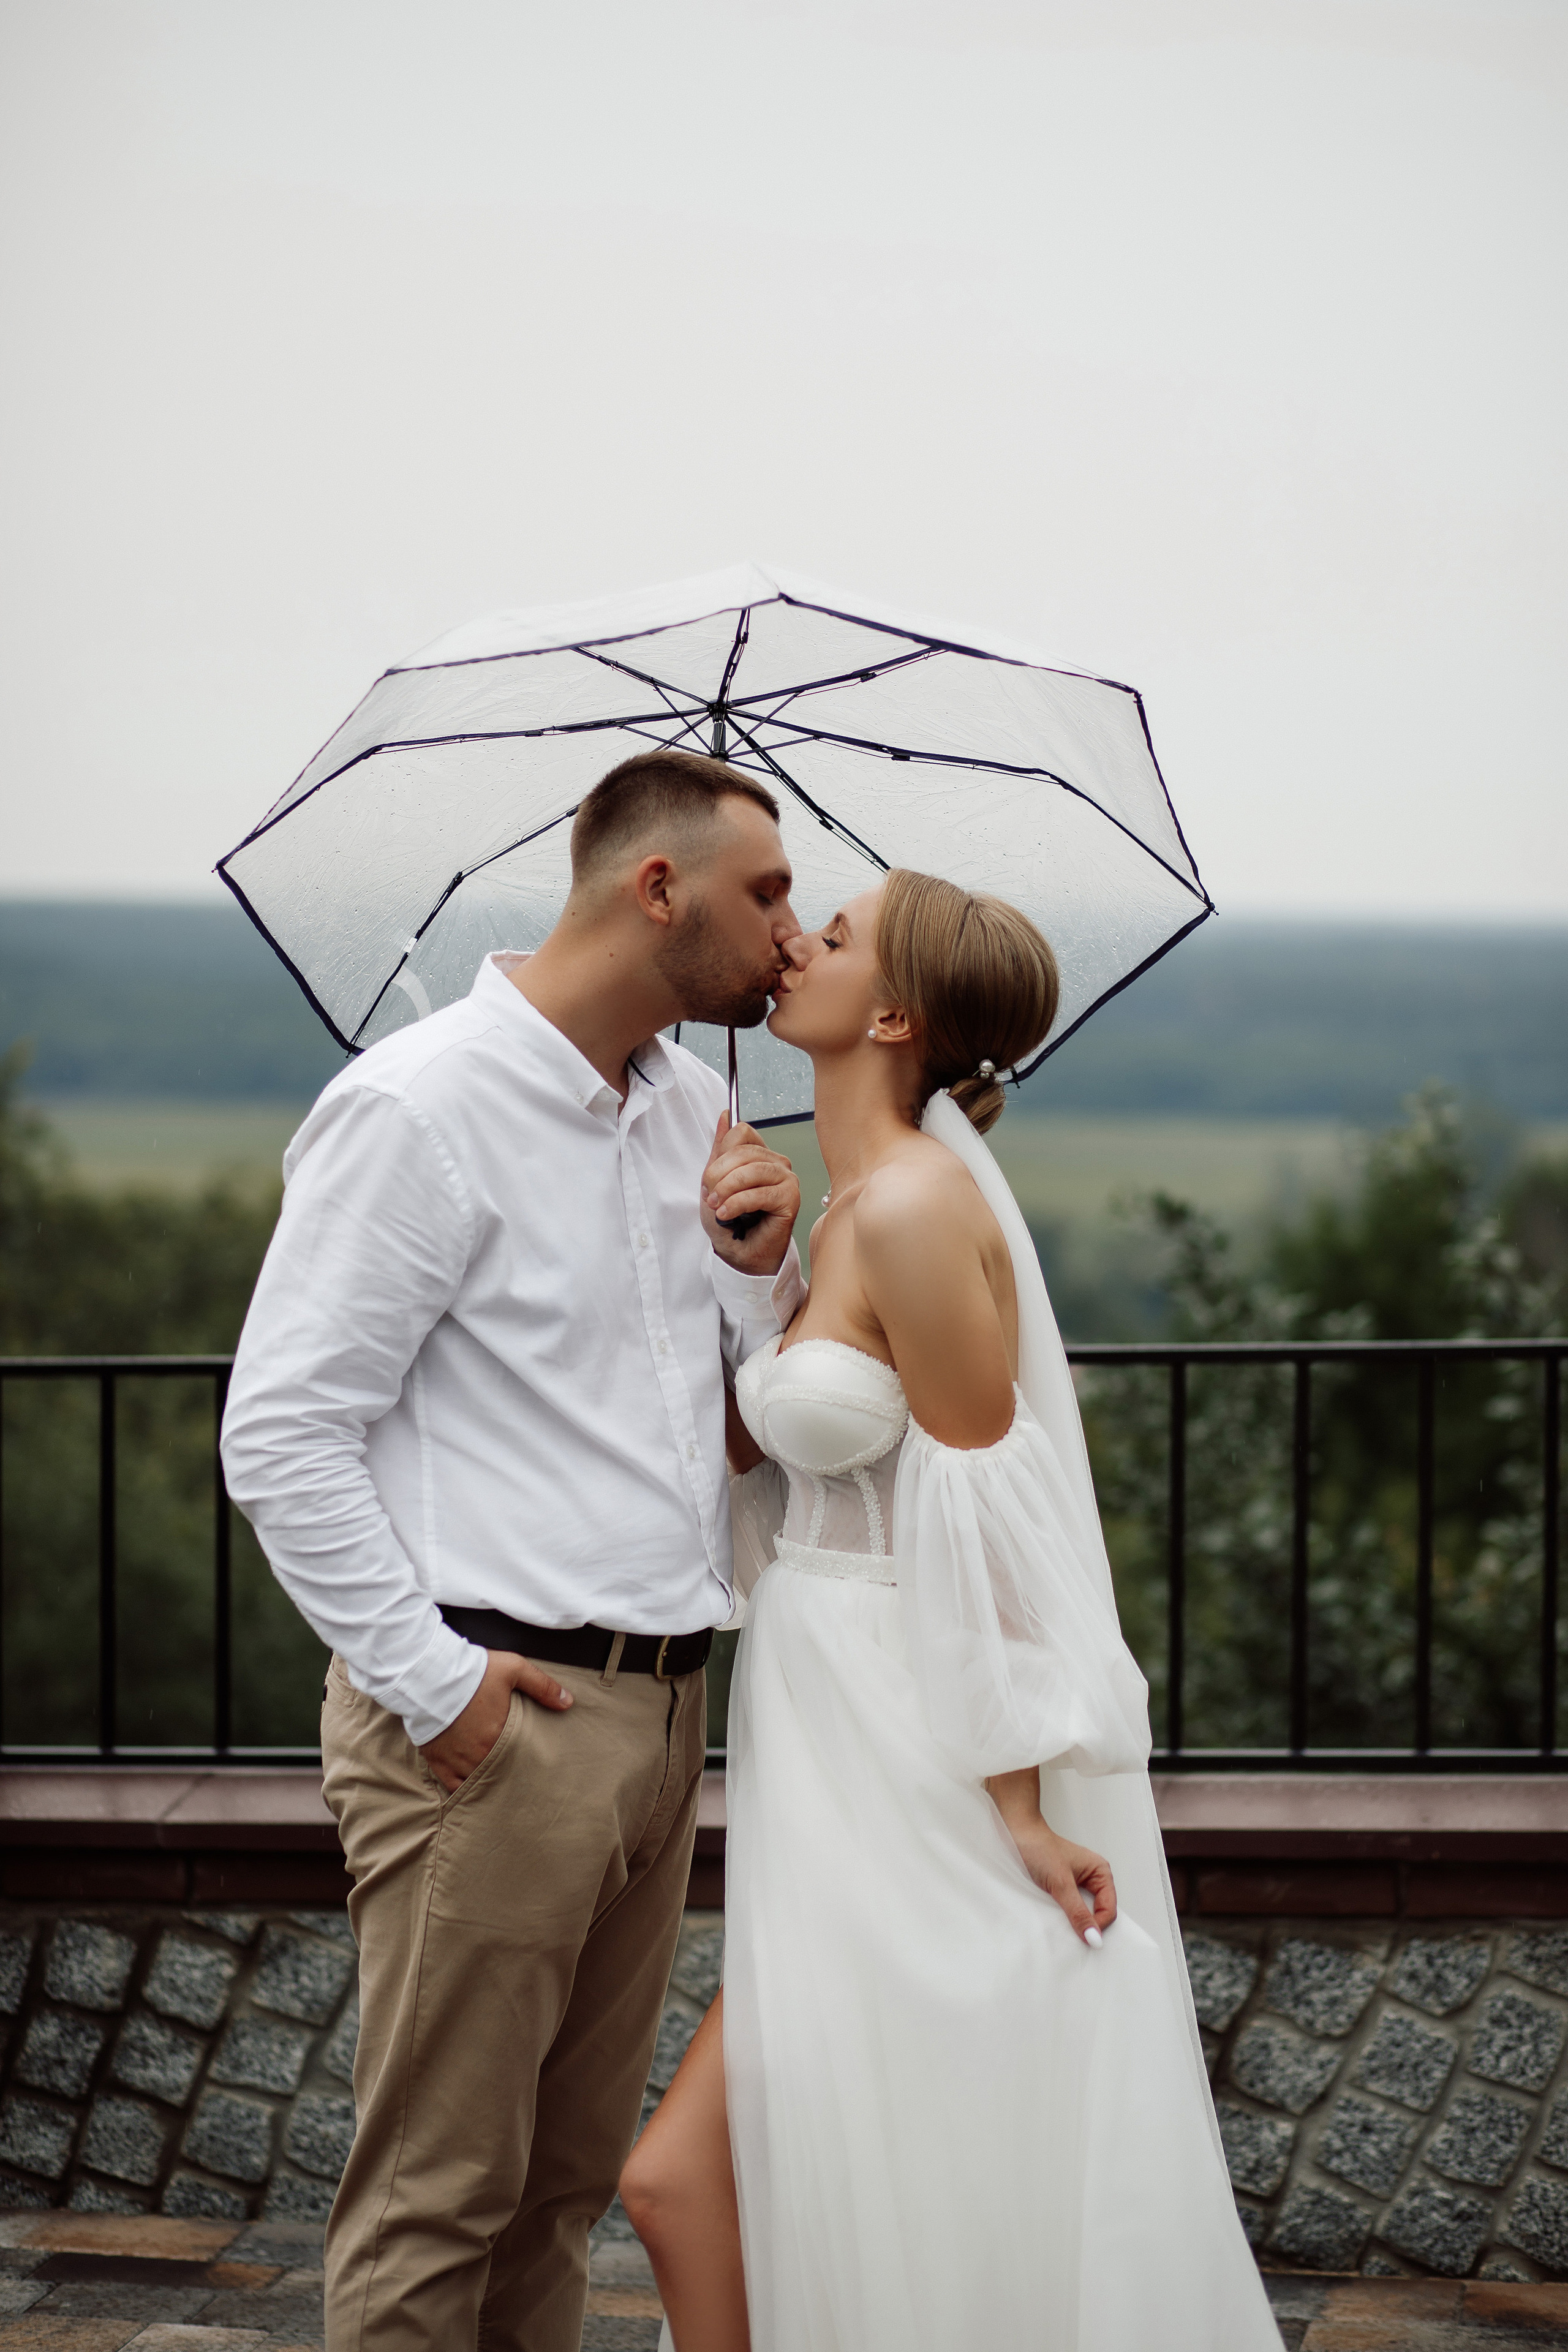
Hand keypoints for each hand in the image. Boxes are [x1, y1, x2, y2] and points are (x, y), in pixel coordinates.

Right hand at [419, 1648, 572, 1793]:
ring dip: (488, 1781)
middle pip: (501, 1772)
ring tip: (497, 1781)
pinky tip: (471, 1788)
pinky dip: (463, 1789)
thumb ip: (542, 1686)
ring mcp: (458, 1761)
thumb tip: (568, 1702)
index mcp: (501, 1736)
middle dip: (509, 1773)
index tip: (533, 1761)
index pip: (522, 1757)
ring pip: (479, 1782)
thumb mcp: (514, 1669)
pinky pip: (453, 1787)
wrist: (429, 1674)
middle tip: (518, 1776)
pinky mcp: (438, 1762)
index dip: (528, 1759)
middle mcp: (480, 1755)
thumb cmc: (473, 1671)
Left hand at [701, 1113, 799, 1274]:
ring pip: (752, 1170)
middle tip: (711, 1197)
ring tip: (718, 1206)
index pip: (740, 1132)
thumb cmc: (731, 1223)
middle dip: (719, 1175)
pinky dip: (738, 1203)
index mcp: (759, 1155)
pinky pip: (760, 1193)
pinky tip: (728, 1214)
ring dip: (728, 1190)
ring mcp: (786, 1179)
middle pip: (744, 1151)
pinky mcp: (790, 1199)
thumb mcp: (715, 1182)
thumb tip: (725, 1115)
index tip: (710, 1180)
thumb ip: (720, 1149)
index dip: (720, 1155)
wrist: (740, 1254)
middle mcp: (776, 1163)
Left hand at [988, 1770, 1115, 1943]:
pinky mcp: (1062, 1887)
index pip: (1109, 1909)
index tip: (1082, 1937)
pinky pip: (1069, 1908)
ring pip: (1082, 1912)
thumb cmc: (1039, 1848)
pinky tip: (1053, 1917)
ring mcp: (1077, 1883)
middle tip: (1071, 1934)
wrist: (1016, 1832)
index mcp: (1101, 1872)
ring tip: (1060, 1923)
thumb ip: (1078, 1912)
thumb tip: (1094, 1937)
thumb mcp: (1061, 1884)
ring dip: (1072, 1920)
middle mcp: (1092, 1878)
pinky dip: (1062, 1915)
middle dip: (1086, 1925)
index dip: (1097, 1925)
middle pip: (1098, 1912)